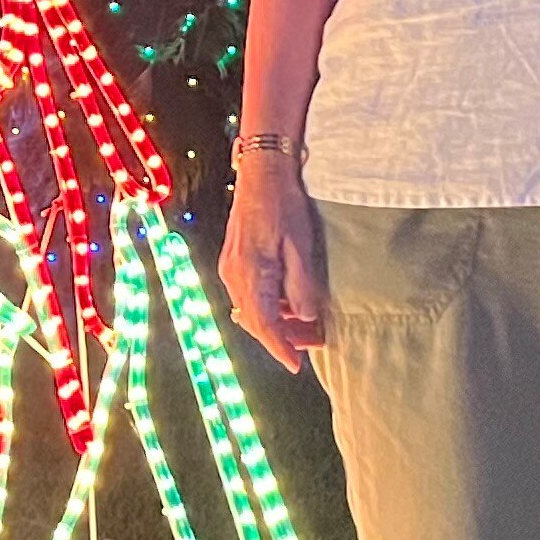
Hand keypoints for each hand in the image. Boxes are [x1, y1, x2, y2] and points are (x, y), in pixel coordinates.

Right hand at [221, 154, 328, 370]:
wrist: (262, 173)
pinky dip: (267, 305)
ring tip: (303, 328)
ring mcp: (230, 267)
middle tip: (308, 347)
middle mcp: (234, 275)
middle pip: (254, 321)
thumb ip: (301, 287)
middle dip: (279, 338)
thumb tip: (304, 317)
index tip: (295, 365)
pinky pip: (248, 294)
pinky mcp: (234, 260)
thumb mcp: (301, 248)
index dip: (280, 348)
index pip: (264, 324)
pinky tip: (288, 303)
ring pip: (250, 309)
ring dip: (274, 322)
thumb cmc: (284, 206)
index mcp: (250, 274)